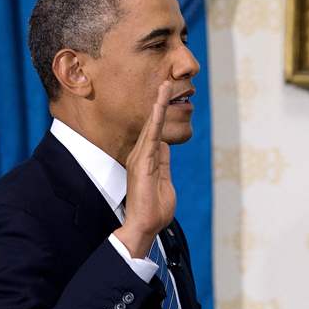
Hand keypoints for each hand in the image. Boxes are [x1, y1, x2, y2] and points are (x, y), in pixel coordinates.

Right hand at [114, 81, 176, 257]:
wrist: (144, 226)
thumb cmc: (154, 209)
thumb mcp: (164, 181)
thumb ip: (163, 163)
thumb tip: (165, 147)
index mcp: (147, 160)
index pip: (156, 132)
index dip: (161, 115)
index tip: (167, 97)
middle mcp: (141, 155)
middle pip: (152, 124)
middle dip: (159, 103)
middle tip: (166, 82)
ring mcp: (140, 158)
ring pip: (151, 126)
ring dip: (158, 105)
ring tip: (165, 85)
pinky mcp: (142, 163)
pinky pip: (151, 136)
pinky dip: (156, 119)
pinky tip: (160, 104)